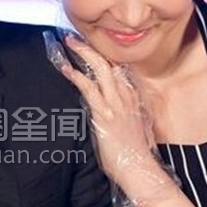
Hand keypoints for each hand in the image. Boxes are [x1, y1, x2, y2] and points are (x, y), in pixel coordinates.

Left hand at [61, 36, 155, 185]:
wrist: (139, 169)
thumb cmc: (134, 152)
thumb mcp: (133, 124)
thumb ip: (122, 111)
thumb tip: (108, 106)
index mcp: (134, 97)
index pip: (119, 68)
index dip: (104, 55)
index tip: (91, 46)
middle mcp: (127, 96)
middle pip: (110, 63)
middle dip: (91, 47)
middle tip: (75, 37)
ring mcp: (116, 104)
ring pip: (101, 69)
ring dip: (83, 53)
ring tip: (69, 42)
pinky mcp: (105, 114)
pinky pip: (90, 89)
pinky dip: (77, 77)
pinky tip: (66, 69)